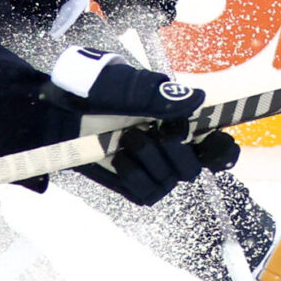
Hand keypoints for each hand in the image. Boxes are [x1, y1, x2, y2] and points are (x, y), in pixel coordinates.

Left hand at [47, 46, 239, 205]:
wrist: (57, 115)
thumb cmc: (91, 94)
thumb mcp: (121, 86)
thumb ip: (156, 94)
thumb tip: (197, 99)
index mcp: (180, 121)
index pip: (218, 144)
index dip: (222, 149)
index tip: (210, 141)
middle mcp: (174, 148)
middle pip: (194, 168)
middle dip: (172, 150)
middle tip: (147, 130)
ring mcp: (156, 170)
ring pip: (172, 180)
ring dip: (147, 158)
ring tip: (124, 139)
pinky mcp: (137, 187)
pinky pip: (148, 193)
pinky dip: (133, 174)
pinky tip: (118, 158)